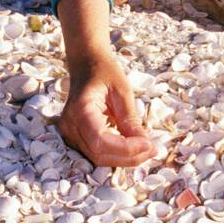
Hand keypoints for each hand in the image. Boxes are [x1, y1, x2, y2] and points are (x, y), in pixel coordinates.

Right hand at [55, 51, 155, 167]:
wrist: (87, 63)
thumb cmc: (104, 71)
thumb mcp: (122, 90)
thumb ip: (130, 118)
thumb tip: (144, 144)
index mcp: (80, 109)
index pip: (101, 141)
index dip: (126, 148)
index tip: (149, 144)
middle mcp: (69, 125)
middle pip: (99, 154)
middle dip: (129, 157)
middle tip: (153, 149)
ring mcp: (69, 133)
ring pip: (98, 158)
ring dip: (124, 158)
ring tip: (147, 149)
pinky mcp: (76, 137)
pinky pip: (96, 152)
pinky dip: (117, 154)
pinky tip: (134, 148)